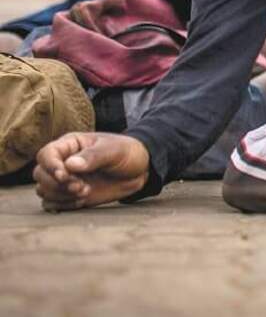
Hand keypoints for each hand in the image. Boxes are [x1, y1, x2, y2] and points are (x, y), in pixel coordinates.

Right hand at [33, 133, 149, 210]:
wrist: (138, 170)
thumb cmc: (126, 153)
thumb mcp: (114, 150)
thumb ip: (93, 156)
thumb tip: (70, 165)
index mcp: (70, 145)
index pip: (46, 154)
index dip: (50, 166)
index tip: (64, 176)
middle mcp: (63, 162)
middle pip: (41, 175)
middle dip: (58, 184)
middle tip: (81, 187)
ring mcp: (65, 179)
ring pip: (44, 190)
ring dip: (61, 196)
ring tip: (85, 192)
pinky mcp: (69, 195)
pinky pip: (52, 204)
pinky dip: (64, 205)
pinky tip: (82, 200)